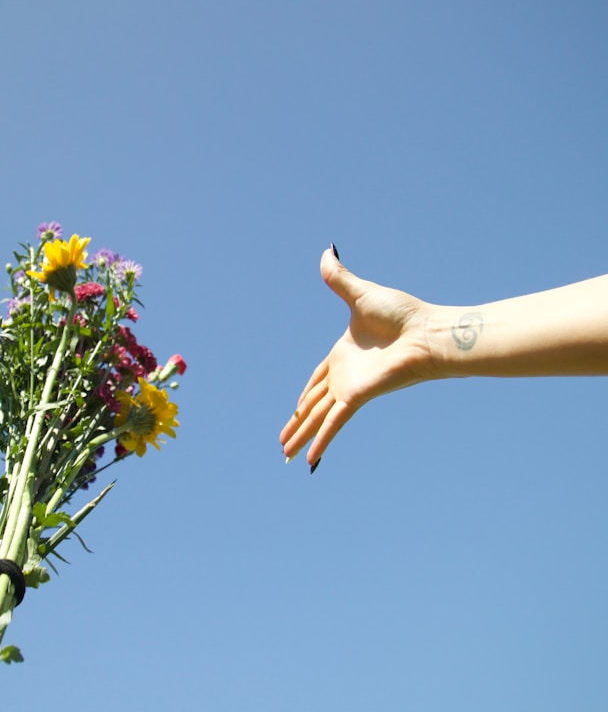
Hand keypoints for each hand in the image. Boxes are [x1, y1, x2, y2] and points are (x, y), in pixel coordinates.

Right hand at [279, 249, 434, 466]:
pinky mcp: (358, 397)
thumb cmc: (404, 315)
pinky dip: (322, 441)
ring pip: (318, 418)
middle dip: (296, 423)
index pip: (316, 381)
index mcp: (344, 355)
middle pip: (312, 405)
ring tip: (286, 456)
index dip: (303, 397)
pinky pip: (334, 422)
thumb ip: (340, 279)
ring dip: (301, 436)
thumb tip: (327, 251)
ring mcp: (351, 389)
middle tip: (282, 444)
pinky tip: (311, 460)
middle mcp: (345, 376)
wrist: (429, 333)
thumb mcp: (362, 294)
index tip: (295, 409)